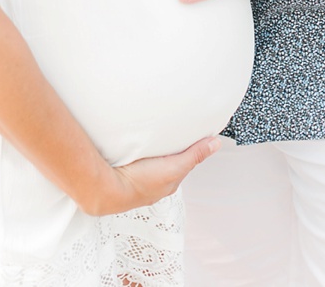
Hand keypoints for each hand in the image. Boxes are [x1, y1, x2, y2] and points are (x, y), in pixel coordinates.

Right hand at [90, 135, 220, 214]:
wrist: (109, 190)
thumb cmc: (140, 183)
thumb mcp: (175, 166)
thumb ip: (195, 154)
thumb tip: (215, 144)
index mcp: (168, 183)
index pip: (182, 165)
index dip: (186, 151)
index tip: (189, 137)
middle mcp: (154, 185)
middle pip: (166, 163)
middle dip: (168, 151)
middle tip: (169, 134)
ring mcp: (138, 179)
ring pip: (150, 162)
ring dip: (151, 152)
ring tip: (150, 138)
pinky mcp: (124, 173)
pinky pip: (134, 161)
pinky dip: (136, 153)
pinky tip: (133, 146)